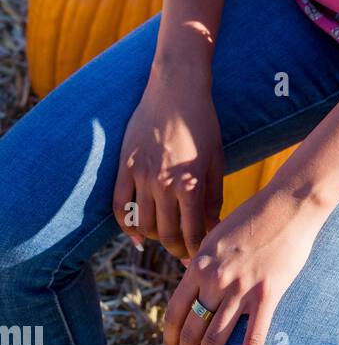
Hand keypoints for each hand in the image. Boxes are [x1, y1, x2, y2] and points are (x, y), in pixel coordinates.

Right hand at [112, 71, 223, 260]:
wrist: (176, 88)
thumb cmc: (203, 123)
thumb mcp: (215, 160)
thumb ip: (213, 198)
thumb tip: (212, 229)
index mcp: (189, 183)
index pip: (191, 233)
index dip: (195, 251)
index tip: (199, 257)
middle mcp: (163, 183)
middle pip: (166, 235)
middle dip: (177, 250)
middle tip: (183, 253)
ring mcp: (141, 175)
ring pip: (143, 224)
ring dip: (155, 238)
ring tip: (166, 239)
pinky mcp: (125, 166)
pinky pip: (118, 205)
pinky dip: (126, 226)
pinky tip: (137, 235)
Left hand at [162, 180, 328, 344]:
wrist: (288, 204)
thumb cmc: (254, 215)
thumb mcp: (218, 233)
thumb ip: (203, 257)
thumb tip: (190, 269)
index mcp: (200, 263)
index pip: (176, 310)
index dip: (170, 334)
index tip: (171, 344)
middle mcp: (215, 279)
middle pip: (192, 329)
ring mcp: (240, 289)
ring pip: (215, 338)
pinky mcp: (266, 295)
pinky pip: (253, 336)